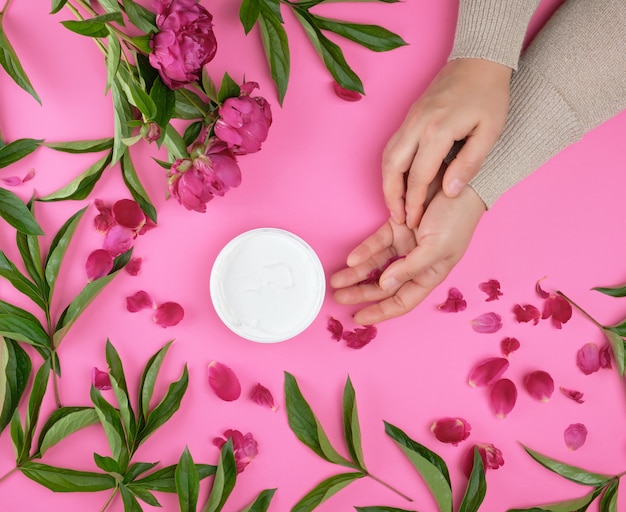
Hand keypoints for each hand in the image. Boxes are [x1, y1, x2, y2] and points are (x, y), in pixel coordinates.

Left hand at [330, 186, 485, 323]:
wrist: (460, 184)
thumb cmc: (457, 219)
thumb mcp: (437, 249)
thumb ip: (410, 268)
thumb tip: (385, 285)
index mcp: (430, 274)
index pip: (403, 301)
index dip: (381, 312)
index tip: (359, 318)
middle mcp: (416, 263)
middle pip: (384, 285)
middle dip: (361, 293)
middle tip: (338, 297)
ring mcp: (405, 245)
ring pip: (376, 265)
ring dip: (356, 274)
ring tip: (336, 281)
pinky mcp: (396, 227)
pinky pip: (376, 243)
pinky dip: (364, 251)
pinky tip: (351, 260)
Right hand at [382, 58, 510, 228]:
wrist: (479, 61)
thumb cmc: (489, 96)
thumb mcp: (489, 132)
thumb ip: (469, 164)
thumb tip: (449, 191)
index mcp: (437, 131)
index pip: (418, 176)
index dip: (414, 203)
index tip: (415, 221)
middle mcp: (417, 126)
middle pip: (392, 168)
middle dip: (392, 197)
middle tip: (398, 218)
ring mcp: (409, 120)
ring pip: (386, 157)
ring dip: (386, 183)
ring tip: (394, 204)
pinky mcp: (409, 117)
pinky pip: (391, 147)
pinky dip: (389, 168)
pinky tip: (397, 181)